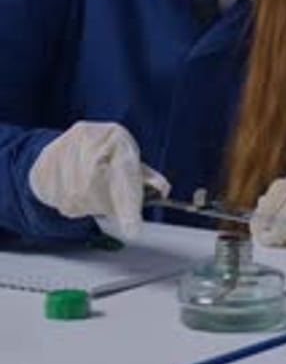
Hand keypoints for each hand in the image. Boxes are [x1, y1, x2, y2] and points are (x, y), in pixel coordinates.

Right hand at [29, 121, 169, 239]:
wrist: (62, 148)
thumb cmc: (102, 155)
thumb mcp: (127, 160)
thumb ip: (145, 177)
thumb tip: (162, 190)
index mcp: (116, 136)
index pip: (125, 171)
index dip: (129, 201)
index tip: (133, 227)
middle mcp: (89, 137)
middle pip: (100, 188)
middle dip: (107, 203)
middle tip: (112, 202)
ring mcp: (65, 149)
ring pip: (78, 197)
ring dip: (88, 205)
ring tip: (92, 192)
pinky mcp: (46, 163)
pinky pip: (60, 199)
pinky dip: (71, 204)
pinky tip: (73, 190)